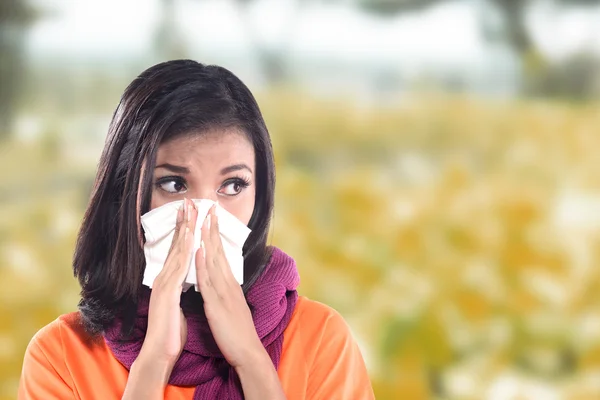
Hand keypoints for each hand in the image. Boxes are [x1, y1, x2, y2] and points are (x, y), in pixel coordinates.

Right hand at [139, 198, 197, 373]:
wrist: (160, 351)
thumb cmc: (170, 330)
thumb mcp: (177, 304)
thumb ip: (180, 290)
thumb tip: (184, 282)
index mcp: (170, 279)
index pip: (178, 249)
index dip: (184, 230)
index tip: (190, 212)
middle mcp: (165, 277)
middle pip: (176, 244)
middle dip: (183, 221)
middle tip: (188, 200)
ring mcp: (165, 283)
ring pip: (176, 250)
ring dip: (183, 229)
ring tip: (189, 210)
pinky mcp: (168, 292)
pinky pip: (178, 267)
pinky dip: (184, 251)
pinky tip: (189, 238)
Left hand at [195, 205, 265, 368]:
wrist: (247, 352)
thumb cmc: (238, 332)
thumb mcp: (231, 305)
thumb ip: (224, 291)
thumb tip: (218, 280)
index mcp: (230, 283)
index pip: (221, 253)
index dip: (215, 234)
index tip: (211, 216)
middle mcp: (228, 283)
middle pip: (218, 251)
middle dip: (212, 228)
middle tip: (208, 206)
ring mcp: (223, 292)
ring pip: (214, 260)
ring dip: (207, 239)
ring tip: (202, 219)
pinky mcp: (217, 304)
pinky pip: (209, 280)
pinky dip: (203, 263)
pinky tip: (199, 250)